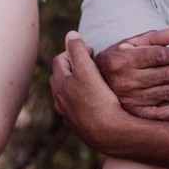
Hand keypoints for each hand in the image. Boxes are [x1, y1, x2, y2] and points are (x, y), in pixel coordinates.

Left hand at [50, 32, 131, 149]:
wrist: (109, 134)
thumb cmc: (98, 100)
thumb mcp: (87, 69)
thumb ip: (78, 50)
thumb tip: (71, 34)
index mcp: (59, 85)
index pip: (60, 60)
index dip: (75, 51)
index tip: (91, 52)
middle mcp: (59, 101)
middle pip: (62, 78)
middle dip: (74, 68)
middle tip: (91, 65)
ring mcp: (68, 116)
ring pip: (69, 95)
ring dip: (78, 86)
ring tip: (94, 83)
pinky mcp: (79, 127)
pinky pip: (77, 110)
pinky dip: (83, 103)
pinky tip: (95, 104)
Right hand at [93, 27, 168, 119]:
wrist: (94, 85)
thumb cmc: (115, 60)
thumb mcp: (128, 44)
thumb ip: (152, 37)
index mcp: (122, 60)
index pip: (159, 55)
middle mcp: (124, 80)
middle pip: (165, 74)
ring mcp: (129, 100)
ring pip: (166, 92)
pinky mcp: (134, 114)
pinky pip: (162, 114)